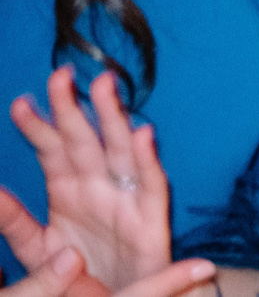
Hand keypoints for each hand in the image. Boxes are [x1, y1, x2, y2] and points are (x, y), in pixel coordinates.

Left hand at [3, 70, 209, 296]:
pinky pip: (151, 185)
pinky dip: (148, 160)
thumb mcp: (37, 249)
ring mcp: (126, 199)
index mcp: (69, 192)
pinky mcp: (151, 219)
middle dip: (72, 108)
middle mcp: (98, 187)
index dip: (37, 126)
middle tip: (60, 75)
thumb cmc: (82, 278)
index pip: (52, 150)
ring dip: (113, 119)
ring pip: (118, 150)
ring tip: (103, 88)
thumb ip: (13, 221)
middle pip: (84, 141)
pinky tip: (142, 135)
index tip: (19, 104)